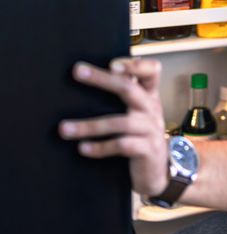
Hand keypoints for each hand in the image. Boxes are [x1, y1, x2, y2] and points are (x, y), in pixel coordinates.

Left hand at [58, 58, 168, 195]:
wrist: (156, 170)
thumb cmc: (140, 136)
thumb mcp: (138, 112)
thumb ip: (125, 95)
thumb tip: (88, 75)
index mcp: (150, 95)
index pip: (152, 71)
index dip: (135, 65)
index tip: (111, 64)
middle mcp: (152, 108)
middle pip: (129, 89)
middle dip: (102, 79)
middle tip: (78, 72)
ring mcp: (152, 129)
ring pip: (120, 122)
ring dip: (89, 125)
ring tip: (64, 129)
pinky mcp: (148, 149)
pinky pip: (122, 145)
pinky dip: (100, 147)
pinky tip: (83, 148)